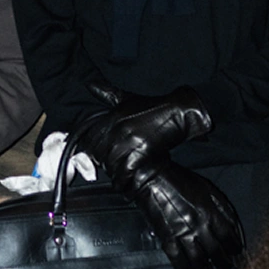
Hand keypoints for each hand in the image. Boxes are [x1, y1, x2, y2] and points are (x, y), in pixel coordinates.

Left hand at [96, 82, 213, 187]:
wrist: (179, 113)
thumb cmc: (155, 107)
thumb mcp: (129, 98)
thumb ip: (108, 93)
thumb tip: (91, 85)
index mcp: (112, 117)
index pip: (90, 139)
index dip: (92, 151)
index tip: (96, 156)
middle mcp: (118, 129)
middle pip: (98, 154)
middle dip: (102, 163)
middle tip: (110, 167)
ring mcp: (129, 141)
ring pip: (110, 165)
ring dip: (113, 173)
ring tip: (119, 176)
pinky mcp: (141, 152)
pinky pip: (125, 172)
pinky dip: (123, 180)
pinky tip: (125, 183)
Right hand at [128, 161, 242, 268]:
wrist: (152, 179)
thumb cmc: (180, 181)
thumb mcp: (207, 188)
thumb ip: (222, 208)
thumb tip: (233, 227)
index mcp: (211, 212)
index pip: (228, 237)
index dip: (234, 248)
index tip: (235, 253)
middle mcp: (199, 225)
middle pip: (216, 253)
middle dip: (223, 263)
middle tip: (225, 267)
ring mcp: (182, 233)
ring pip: (199, 261)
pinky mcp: (166, 238)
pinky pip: (178, 261)